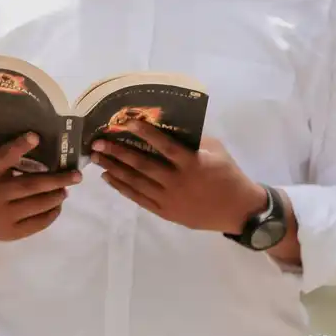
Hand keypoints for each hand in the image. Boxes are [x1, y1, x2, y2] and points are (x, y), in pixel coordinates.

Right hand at [0, 132, 82, 245]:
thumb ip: (10, 160)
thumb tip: (47, 149)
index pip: (3, 158)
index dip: (18, 147)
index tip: (36, 137)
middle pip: (29, 186)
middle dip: (56, 180)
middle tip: (76, 175)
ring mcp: (2, 216)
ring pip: (37, 205)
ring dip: (56, 196)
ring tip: (65, 190)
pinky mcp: (11, 233)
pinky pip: (38, 223)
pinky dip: (52, 213)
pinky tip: (57, 205)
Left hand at [91, 125, 265, 231]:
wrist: (238, 210)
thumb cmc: (228, 175)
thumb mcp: (217, 151)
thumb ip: (194, 140)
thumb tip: (169, 125)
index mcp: (192, 163)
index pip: (163, 145)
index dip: (144, 133)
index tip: (125, 122)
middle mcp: (177, 181)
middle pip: (142, 165)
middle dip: (117, 152)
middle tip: (97, 142)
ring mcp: (170, 199)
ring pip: (136, 182)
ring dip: (114, 169)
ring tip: (97, 158)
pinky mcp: (166, 212)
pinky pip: (139, 199)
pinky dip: (123, 188)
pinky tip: (109, 178)